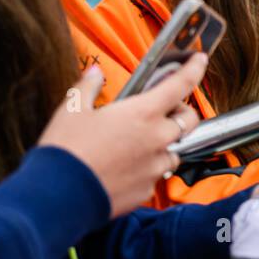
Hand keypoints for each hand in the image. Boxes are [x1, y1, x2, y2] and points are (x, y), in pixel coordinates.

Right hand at [38, 54, 207, 217]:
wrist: (58, 197)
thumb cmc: (66, 151)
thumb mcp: (72, 110)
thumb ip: (89, 87)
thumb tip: (94, 73)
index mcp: (143, 113)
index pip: (181, 84)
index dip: (194, 69)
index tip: (200, 61)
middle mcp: (157, 139)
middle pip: (189, 120)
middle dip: (181, 111)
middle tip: (162, 110)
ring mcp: (155, 167)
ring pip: (175, 150)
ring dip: (166, 143)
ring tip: (140, 142)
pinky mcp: (148, 190)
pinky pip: (157, 175)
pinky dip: (149, 168)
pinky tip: (127, 167)